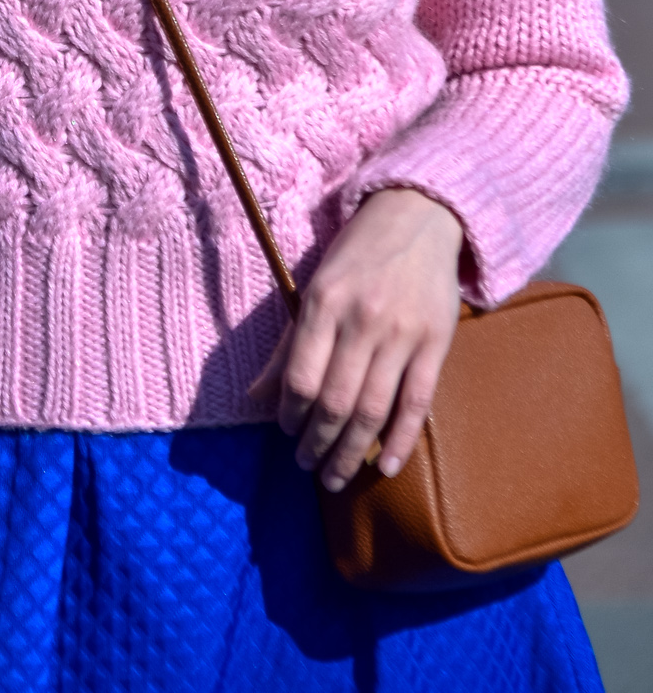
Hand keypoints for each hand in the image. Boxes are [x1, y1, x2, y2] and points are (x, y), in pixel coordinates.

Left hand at [248, 187, 462, 490]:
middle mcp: (362, 319)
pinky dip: (402, 440)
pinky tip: (387, 467)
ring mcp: (402, 333)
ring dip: (351, 452)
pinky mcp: (437, 342)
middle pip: (335, 401)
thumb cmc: (358, 254)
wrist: (419, 215)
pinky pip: (417, 402)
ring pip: (373, 409)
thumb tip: (255, 397)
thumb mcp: (314, 287)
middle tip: (306, 466)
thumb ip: (288, 344)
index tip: (286, 432)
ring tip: (336, 477)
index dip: (290, 414)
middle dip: (317, 444)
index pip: (301, 377)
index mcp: (324, 302)